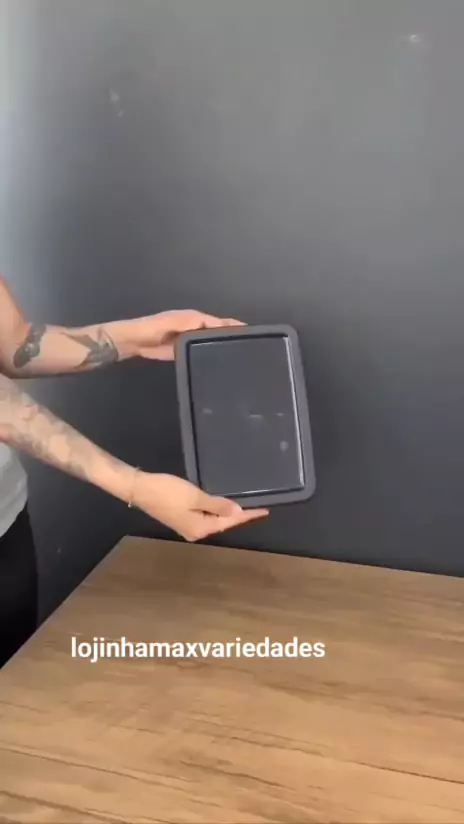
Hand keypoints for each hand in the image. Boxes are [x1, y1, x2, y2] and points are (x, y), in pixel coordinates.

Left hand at [126, 310, 243, 360]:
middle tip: (249, 345)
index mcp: (196, 317)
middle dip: (232, 335)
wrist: (136, 341)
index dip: (233, 327)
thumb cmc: (156, 328)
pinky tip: (218, 361)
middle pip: (217, 331)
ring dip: (222, 345)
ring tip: (239, 353)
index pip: (220, 322)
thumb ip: (198, 324)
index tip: (250, 333)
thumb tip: (220, 327)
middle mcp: (196, 327)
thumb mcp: (179, 322)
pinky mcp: (183, 351)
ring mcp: (189, 340)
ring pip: (210, 341)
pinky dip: (210, 353)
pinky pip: (200, 352)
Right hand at [132, 472, 267, 541]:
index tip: (264, 511)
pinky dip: (215, 511)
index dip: (247, 515)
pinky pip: (204, 516)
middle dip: (239, 516)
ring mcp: (187, 526)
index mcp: (200, 528)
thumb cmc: (167, 491)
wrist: (139, 488)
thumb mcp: (195, 496)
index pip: (230, 522)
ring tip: (244, 506)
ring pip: (213, 520)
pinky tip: (221, 505)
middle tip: (257, 507)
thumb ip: (217, 505)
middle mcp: (195, 532)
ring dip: (227, 513)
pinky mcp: (181, 518)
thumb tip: (237, 513)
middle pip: (222, 523)